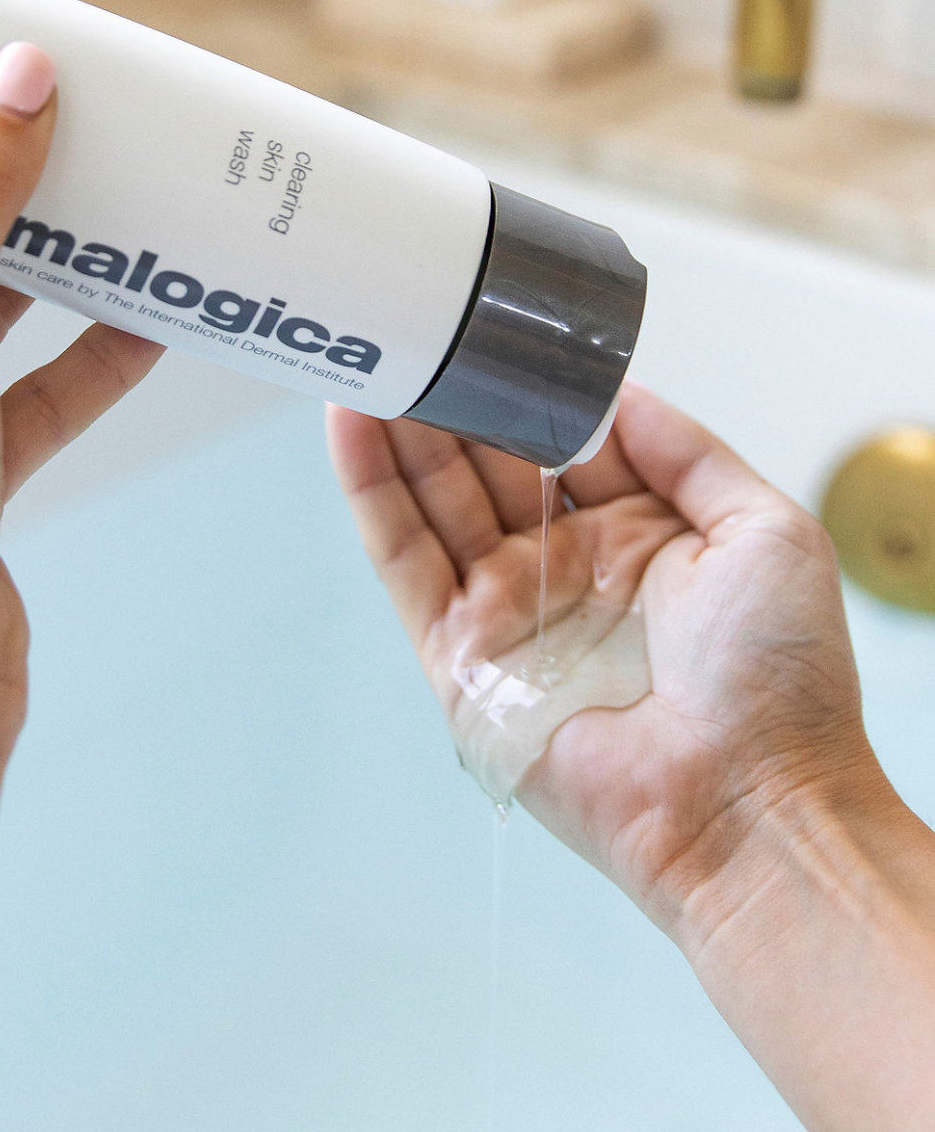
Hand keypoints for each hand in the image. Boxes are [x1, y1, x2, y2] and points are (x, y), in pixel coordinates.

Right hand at [326, 383, 884, 935]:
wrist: (748, 803)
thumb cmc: (779, 677)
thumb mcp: (763, 529)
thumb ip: (687, 450)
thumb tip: (616, 392)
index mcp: (636, 537)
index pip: (559, 444)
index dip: (524, 390)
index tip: (490, 329)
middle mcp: (562, 568)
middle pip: (486, 466)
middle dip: (451, 399)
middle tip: (414, 329)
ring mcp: (505, 610)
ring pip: (435, 501)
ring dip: (398, 430)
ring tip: (372, 357)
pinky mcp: (458, 655)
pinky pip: (403, 561)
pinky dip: (372, 492)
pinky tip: (352, 427)